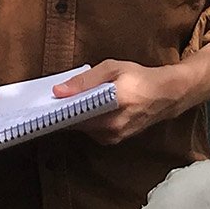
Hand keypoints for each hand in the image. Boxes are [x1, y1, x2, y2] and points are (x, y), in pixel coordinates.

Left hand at [53, 60, 193, 145]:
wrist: (166, 95)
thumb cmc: (139, 77)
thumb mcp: (112, 68)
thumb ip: (85, 80)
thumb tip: (59, 91)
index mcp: (114, 105)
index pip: (76, 114)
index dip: (57, 110)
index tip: (42, 105)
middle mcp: (113, 127)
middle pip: (76, 124)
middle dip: (63, 113)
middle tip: (51, 101)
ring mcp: (114, 137)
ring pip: (83, 129)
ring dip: (74, 117)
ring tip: (66, 103)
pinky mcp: (114, 140)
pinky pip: (91, 132)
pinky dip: (84, 122)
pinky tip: (82, 110)